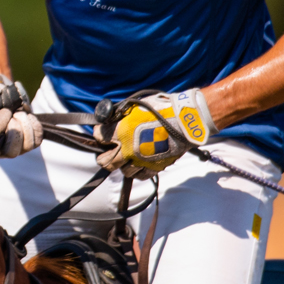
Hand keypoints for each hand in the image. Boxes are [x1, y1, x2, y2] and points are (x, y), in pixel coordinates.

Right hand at [0, 75, 41, 157]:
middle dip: (14, 128)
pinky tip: (26, 116)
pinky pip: (37, 140)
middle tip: (12, 113)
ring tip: (18, 114)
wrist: (2, 93)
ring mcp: (13, 148)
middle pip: (11, 152)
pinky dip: (34, 125)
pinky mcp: (27, 143)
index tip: (4, 110)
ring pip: (26, 147)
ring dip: (25, 126)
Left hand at [97, 89, 213, 173]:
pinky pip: (139, 176)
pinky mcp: (153, 168)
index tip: (101, 133)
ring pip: (122, 170)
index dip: (99, 134)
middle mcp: (126, 150)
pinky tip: (138, 164)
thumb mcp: (136, 107)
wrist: (184, 122)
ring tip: (126, 157)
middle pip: (105, 161)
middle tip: (107, 151)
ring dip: (122, 164)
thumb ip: (121, 116)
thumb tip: (112, 119)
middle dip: (103, 156)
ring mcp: (139, 161)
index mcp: (120, 132)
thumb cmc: (162, 110)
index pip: (99, 136)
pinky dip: (137, 171)